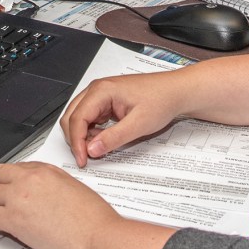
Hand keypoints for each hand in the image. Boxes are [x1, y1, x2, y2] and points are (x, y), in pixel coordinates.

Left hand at [0, 162, 120, 248]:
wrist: (95, 238)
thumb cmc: (92, 218)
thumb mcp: (73, 186)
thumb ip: (51, 183)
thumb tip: (40, 189)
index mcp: (45, 170)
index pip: (15, 167)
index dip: (13, 180)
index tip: (13, 188)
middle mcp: (29, 180)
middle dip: (0, 189)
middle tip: (5, 201)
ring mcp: (18, 199)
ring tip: (6, 216)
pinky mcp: (14, 221)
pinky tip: (6, 228)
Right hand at [60, 71, 188, 165]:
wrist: (176, 92)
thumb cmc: (161, 100)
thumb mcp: (139, 124)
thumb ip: (113, 138)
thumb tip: (92, 149)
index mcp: (102, 90)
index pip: (77, 118)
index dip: (77, 142)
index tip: (82, 159)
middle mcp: (97, 89)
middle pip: (72, 117)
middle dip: (76, 139)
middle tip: (86, 158)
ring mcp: (100, 95)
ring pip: (79, 118)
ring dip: (84, 135)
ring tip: (100, 147)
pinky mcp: (106, 101)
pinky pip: (90, 118)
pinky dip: (92, 131)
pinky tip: (105, 139)